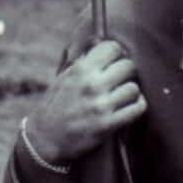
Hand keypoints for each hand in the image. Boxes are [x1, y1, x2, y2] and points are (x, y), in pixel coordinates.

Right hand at [24, 39, 145, 165]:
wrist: (45, 137)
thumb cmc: (57, 104)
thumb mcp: (65, 77)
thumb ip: (84, 62)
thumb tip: (103, 44)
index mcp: (80, 69)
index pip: (112, 48)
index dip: (117, 54)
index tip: (115, 62)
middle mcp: (91, 84)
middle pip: (128, 66)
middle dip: (127, 72)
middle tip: (121, 80)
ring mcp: (100, 105)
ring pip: (134, 88)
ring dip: (132, 92)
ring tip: (124, 95)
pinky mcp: (107, 125)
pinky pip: (137, 109)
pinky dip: (138, 106)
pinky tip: (131, 106)